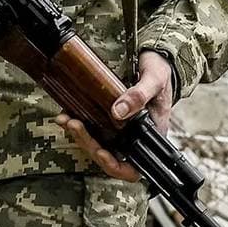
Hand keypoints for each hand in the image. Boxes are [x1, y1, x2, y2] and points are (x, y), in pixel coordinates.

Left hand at [55, 50, 176, 182]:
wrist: (156, 59)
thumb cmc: (161, 72)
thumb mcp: (154, 80)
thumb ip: (139, 96)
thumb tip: (117, 112)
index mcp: (150, 135)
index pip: (134, 167)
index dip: (116, 166)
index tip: (101, 153)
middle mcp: (134, 137)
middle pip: (109, 156)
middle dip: (89, 144)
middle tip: (75, 125)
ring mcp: (121, 130)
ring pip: (98, 144)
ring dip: (80, 135)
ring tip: (66, 119)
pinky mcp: (109, 119)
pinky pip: (92, 129)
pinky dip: (79, 124)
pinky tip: (67, 114)